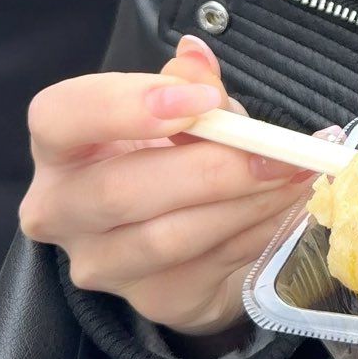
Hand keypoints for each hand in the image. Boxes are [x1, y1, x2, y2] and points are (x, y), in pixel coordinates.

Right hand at [20, 35, 317, 339]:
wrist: (184, 226)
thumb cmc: (171, 150)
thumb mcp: (180, 105)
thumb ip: (187, 83)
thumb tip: (197, 60)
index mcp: (60, 144)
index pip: (60, 118)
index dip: (125, 107)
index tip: (201, 100)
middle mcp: (61, 209)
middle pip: (120, 191)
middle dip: (211, 169)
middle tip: (277, 151)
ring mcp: (101, 262)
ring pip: (169, 238)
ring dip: (246, 204)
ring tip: (297, 175)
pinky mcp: (151, 298)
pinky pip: (210, 264)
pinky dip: (260, 230)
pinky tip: (290, 205)